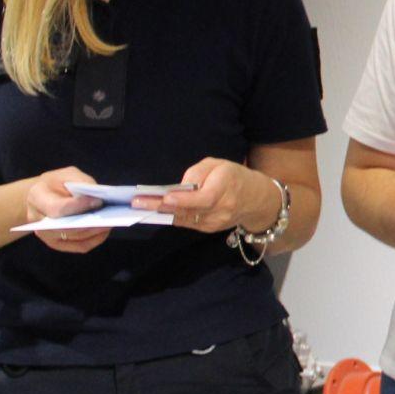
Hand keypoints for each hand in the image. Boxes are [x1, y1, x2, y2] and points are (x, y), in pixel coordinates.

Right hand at [25, 166, 107, 252]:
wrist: (42, 196)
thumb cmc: (56, 183)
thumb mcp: (67, 174)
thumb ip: (80, 182)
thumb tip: (96, 197)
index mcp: (37, 198)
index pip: (56, 208)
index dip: (78, 206)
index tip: (97, 201)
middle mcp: (37, 220)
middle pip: (65, 227)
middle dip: (89, 222)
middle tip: (109, 215)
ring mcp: (46, 235)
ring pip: (75, 237)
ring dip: (95, 231)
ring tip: (111, 221)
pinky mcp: (57, 244)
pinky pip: (79, 246)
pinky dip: (95, 239)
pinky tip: (105, 230)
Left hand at [140, 157, 268, 234]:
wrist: (256, 200)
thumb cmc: (234, 176)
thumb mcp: (218, 164)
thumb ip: (197, 173)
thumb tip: (178, 187)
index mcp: (226, 187)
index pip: (204, 198)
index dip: (183, 199)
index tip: (164, 197)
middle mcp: (222, 209)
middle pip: (190, 210)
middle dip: (162, 206)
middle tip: (138, 202)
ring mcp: (216, 222)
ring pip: (185, 218)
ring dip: (161, 213)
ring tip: (140, 206)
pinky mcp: (210, 229)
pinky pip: (187, 222)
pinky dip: (171, 216)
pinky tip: (156, 210)